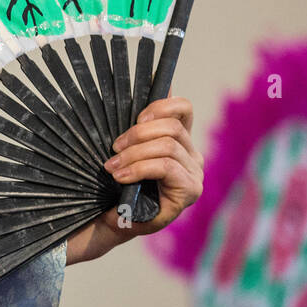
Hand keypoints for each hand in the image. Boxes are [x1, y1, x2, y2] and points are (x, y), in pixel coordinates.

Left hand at [65, 96, 203, 263]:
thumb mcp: (126, 150)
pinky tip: (122, 177)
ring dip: (134, 154)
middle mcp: (192, 155)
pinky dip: (139, 169)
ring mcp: (194, 173)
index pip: (183, 109)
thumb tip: (159, 87)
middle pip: (172, 127)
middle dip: (138, 134)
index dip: (160, 106)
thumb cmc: (120, 183)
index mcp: (180, 140)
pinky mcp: (189, 190)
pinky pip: (165, 167)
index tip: (136, 118)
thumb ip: (140, 125)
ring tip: (113, 167)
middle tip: (114, 149)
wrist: (115, 219)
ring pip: (167, 146)